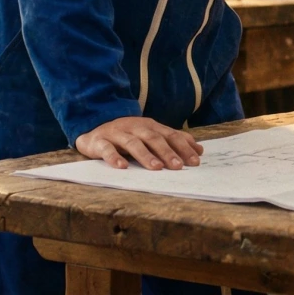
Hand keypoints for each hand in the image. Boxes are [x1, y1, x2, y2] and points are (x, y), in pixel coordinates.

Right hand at [76, 116, 203, 170]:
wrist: (94, 132)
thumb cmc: (128, 136)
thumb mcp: (151, 135)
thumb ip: (174, 141)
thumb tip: (199, 149)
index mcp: (150, 126)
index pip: (170, 135)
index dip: (183, 147)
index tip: (195, 161)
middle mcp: (135, 127)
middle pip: (153, 138)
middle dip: (167, 152)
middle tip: (178, 166)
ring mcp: (117, 133)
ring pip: (133, 143)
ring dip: (145, 155)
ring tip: (156, 168)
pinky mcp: (100, 142)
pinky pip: (107, 149)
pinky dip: (114, 157)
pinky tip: (122, 167)